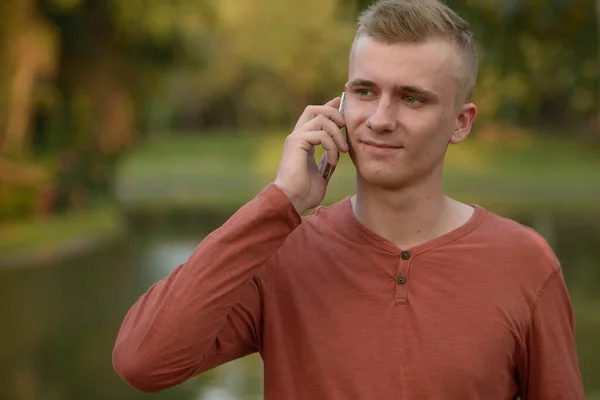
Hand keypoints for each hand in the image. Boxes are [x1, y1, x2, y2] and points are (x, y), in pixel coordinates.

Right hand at [274, 97, 347, 213]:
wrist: (292, 201)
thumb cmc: (304, 193)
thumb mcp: (322, 174)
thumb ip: (327, 160)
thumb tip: (336, 152)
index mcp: (302, 142)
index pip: (313, 116)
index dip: (328, 107)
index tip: (341, 103)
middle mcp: (296, 137)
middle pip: (314, 109)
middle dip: (334, 113)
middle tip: (346, 127)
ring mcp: (295, 138)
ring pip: (320, 119)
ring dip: (337, 133)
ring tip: (343, 151)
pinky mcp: (296, 142)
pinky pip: (320, 134)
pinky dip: (331, 146)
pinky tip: (334, 161)